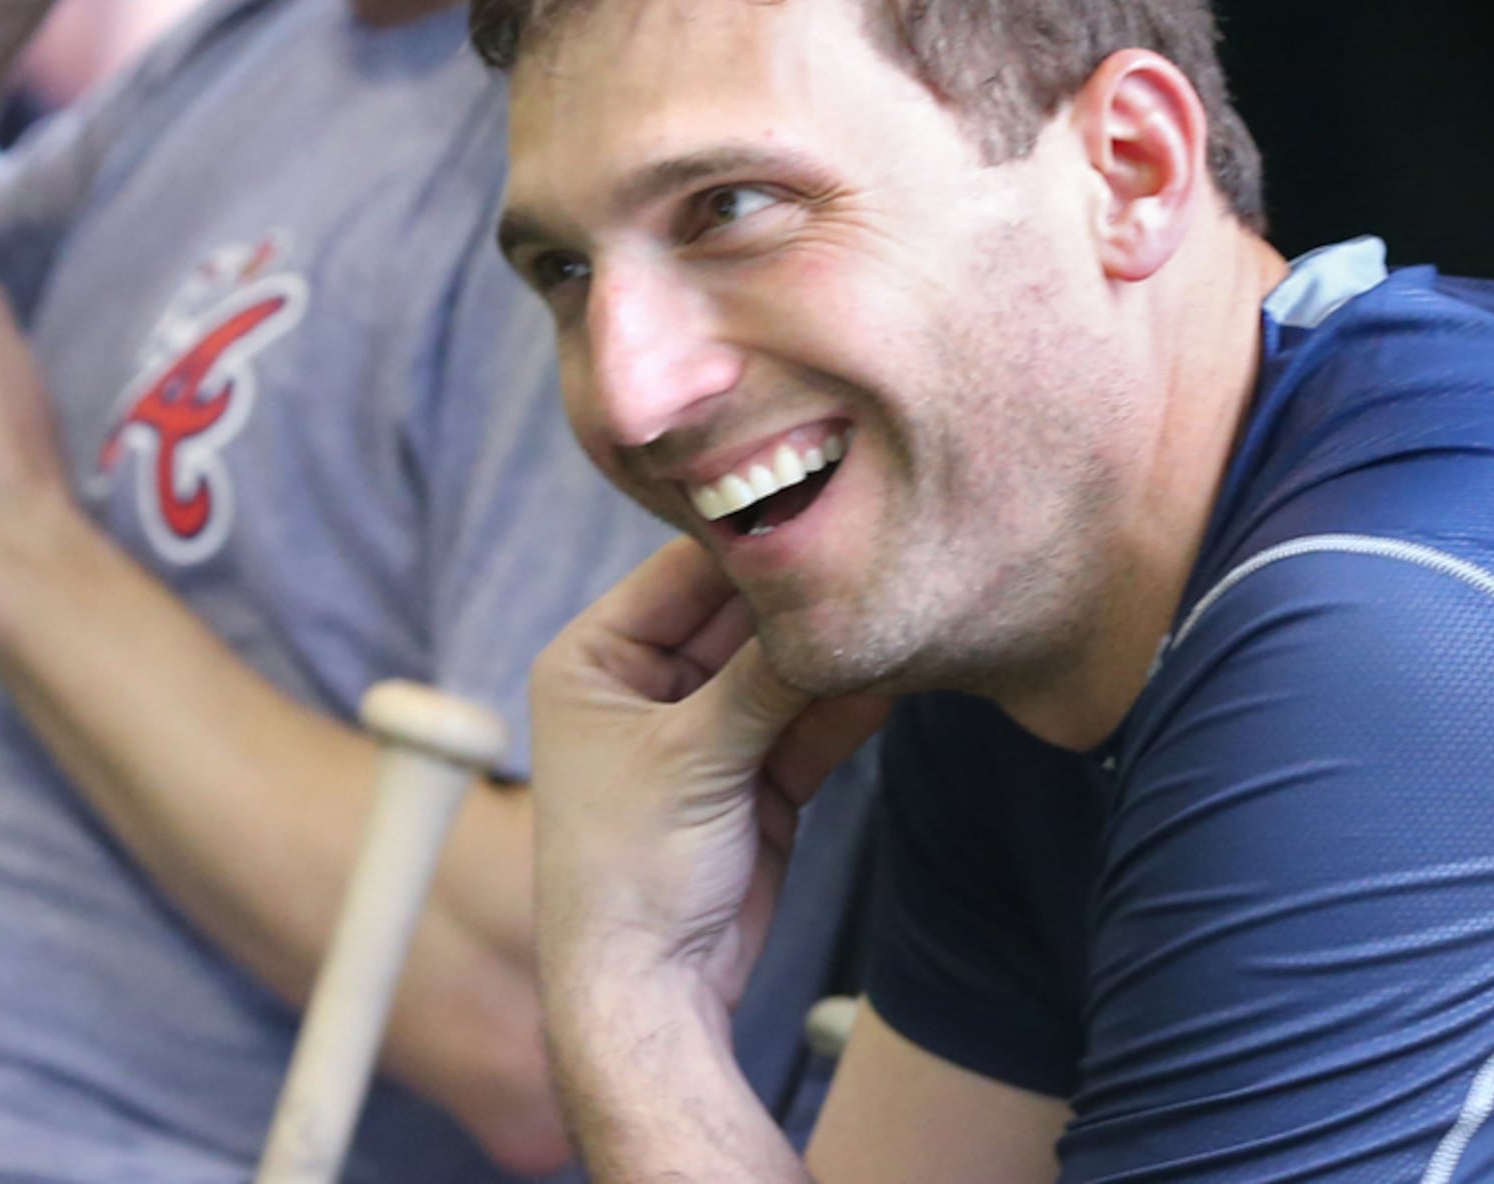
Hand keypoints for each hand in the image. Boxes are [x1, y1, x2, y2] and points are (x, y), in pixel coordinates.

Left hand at [528, 539, 890, 1028]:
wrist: (651, 995)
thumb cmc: (632, 872)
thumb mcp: (694, 756)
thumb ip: (766, 676)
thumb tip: (829, 596)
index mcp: (594, 660)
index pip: (683, 573)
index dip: (753, 543)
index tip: (825, 497)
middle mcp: (643, 684)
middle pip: (742, 618)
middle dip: (806, 602)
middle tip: (879, 554)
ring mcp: (703, 730)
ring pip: (783, 669)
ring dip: (834, 653)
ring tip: (900, 607)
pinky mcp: (754, 774)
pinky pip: (808, 720)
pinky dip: (848, 703)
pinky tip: (897, 669)